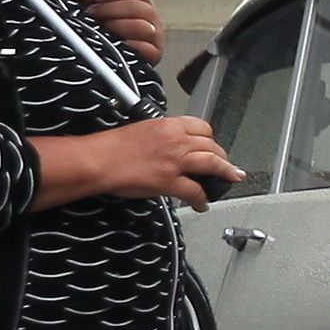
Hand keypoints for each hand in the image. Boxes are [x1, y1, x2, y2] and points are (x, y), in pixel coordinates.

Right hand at [51, 116, 241, 208]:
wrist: (96, 160)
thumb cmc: (110, 147)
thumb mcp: (141, 130)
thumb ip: (161, 137)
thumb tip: (170, 148)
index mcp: (168, 125)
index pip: (202, 127)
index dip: (210, 138)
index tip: (212, 144)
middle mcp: (176, 140)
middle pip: (211, 145)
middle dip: (221, 156)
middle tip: (225, 164)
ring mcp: (175, 161)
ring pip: (212, 163)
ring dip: (225, 172)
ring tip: (232, 178)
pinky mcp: (169, 181)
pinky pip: (195, 191)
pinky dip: (202, 198)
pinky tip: (203, 204)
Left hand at [79, 0, 163, 56]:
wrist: (104, 63)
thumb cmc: (100, 34)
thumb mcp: (89, 10)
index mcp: (139, 4)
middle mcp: (150, 19)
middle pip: (141, 7)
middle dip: (112, 9)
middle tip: (93, 14)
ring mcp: (154, 38)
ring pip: (145, 27)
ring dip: (119, 26)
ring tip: (103, 30)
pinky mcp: (153, 57)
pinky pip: (147, 49)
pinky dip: (131, 46)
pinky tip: (116, 44)